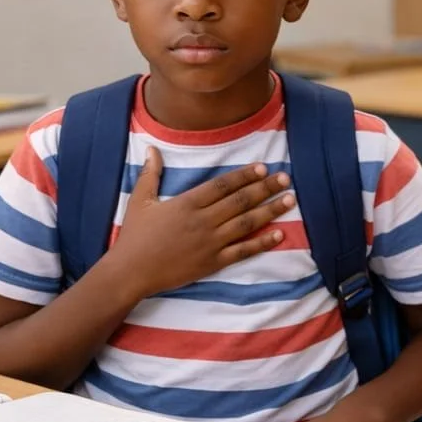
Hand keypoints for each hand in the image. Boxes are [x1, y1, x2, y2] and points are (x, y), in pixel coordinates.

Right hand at [109, 147, 295, 296]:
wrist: (130, 272)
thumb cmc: (134, 236)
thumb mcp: (140, 201)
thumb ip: (151, 174)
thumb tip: (153, 149)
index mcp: (187, 203)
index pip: (222, 185)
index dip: (244, 175)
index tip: (263, 167)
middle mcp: (203, 220)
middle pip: (240, 201)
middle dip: (265, 188)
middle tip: (286, 178)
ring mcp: (210, 242)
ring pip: (247, 223)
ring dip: (271, 211)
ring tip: (290, 200)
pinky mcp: (213, 262)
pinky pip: (243, 251)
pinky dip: (262, 243)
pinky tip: (280, 235)